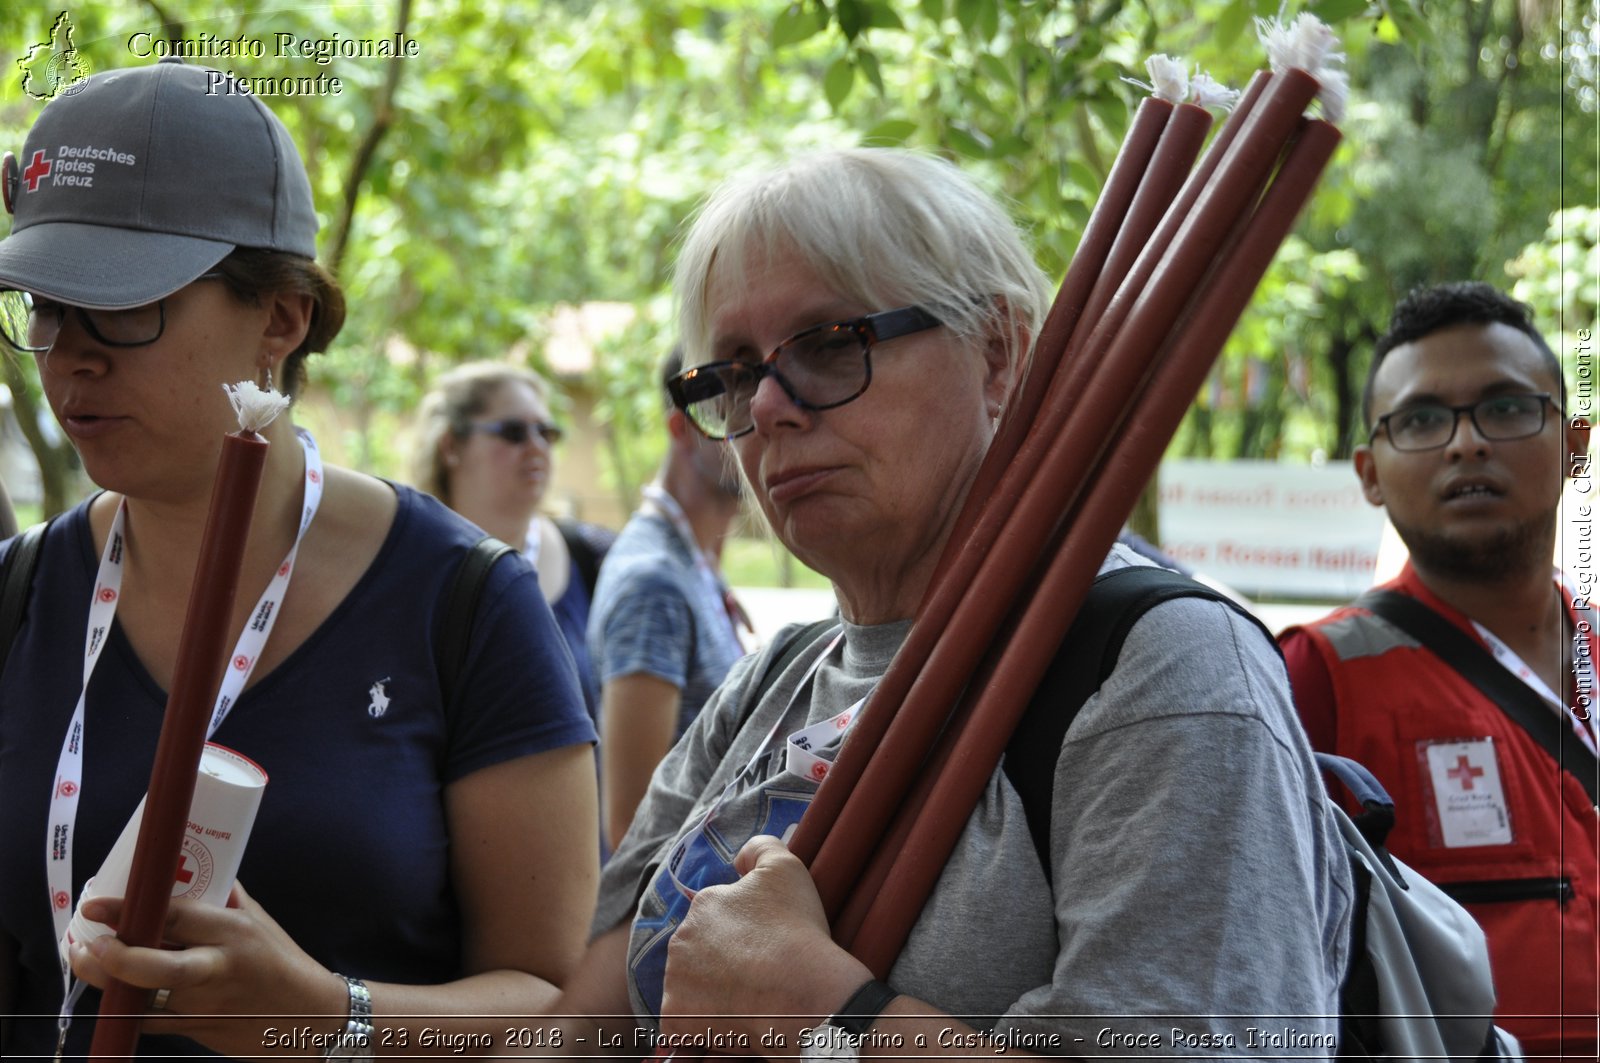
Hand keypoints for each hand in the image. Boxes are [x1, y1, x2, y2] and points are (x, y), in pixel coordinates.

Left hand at [69, 882, 345, 1057]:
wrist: (306, 1017)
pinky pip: (149, 1019)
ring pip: (142, 998)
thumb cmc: (282, 962)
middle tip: (89, 942)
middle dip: (116, 957)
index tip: (96, 905)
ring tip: (84, 959)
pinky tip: (113, 988)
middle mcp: (217, 968)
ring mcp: (203, 1005)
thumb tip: (195, 869)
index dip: (131, 910)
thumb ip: (224, 899)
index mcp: (234, 932)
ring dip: (106, 981)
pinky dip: (127, 1004)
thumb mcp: (259, 922)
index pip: (177, 916)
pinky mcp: (194, 1031)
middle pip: (157, 968)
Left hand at [661, 835, 869, 1051]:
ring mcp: (675, 984)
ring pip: (692, 988)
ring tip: (751, 1000)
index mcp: (702, 906)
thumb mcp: (786, 866)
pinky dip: (703, 1026)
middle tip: (760, 974)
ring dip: (713, 993)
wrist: (802, 994)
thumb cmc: (795, 930)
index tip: (768, 946)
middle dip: (725, 961)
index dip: (746, 933)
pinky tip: (733, 1021)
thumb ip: (759, 849)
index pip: (719, 918)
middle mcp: (679, 942)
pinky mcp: (676, 1021)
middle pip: (702, 953)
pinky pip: (684, 1024)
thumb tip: (739, 859)